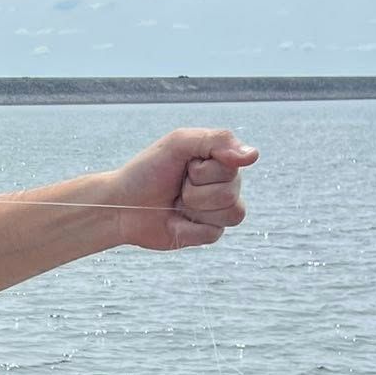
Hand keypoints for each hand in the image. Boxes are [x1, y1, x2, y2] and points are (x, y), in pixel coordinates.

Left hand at [104, 128, 257, 250]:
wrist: (121, 206)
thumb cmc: (147, 171)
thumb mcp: (178, 143)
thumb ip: (217, 141)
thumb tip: (254, 156)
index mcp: (220, 161)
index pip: (233, 167)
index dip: (205, 170)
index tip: (185, 165)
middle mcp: (225, 185)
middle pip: (231, 193)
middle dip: (196, 191)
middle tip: (177, 186)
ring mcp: (217, 211)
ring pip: (231, 214)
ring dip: (196, 209)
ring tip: (177, 203)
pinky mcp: (207, 233)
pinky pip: (212, 234)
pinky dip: (188, 228)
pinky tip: (174, 221)